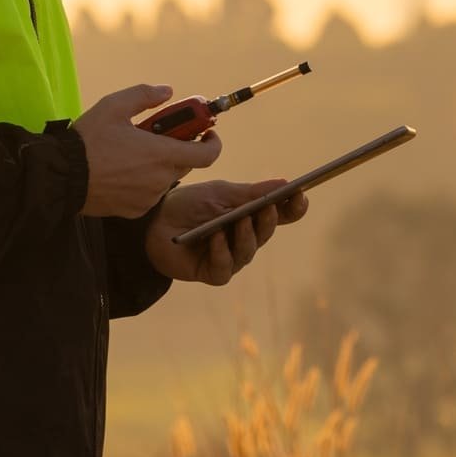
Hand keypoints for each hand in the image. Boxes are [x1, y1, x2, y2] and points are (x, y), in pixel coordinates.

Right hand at [77, 84, 220, 217]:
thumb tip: (168, 91)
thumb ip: (145, 95)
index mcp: (162, 154)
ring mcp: (149, 198)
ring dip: (158, 166)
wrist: (63, 177)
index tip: (207, 132)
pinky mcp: (136, 210)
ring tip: (131, 154)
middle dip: (177, 148)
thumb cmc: (89, 140)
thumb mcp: (114, 106)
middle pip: (185, 164)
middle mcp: (161, 179)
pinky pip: (149, 194)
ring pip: (165, 179)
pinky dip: (144, 182)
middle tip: (157, 136)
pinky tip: (121, 172)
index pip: (207, 155)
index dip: (213, 143)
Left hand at [144, 179, 308, 285]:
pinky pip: (225, 266)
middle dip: (268, 219)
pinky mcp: (213, 272)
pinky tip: (216, 238)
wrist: (154, 221)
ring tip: (240, 221)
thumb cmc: (189, 204)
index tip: (301, 194)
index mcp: (250, 215)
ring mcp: (230, 257)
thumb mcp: (220, 193)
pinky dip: (221, 252)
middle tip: (269, 205)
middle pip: (266, 232)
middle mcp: (245, 238)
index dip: (293, 207)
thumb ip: (250, 193)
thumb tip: (285, 184)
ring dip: (245, 235)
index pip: (280, 214)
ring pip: (248, 251)